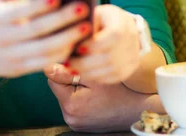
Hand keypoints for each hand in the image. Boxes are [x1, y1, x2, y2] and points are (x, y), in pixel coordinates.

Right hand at [0, 0, 91, 78]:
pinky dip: (62, 54)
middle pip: (36, 29)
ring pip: (44, 49)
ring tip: (86, 27)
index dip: (39, 4)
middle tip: (83, 8)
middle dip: (62, 19)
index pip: (20, 10)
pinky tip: (77, 43)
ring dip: (67, 38)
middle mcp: (3, 37)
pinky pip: (45, 63)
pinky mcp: (21, 69)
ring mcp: (12, 55)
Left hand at [45, 63, 162, 131]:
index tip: (77, 61)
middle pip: (58, 87)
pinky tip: (94, 95)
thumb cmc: (121, 91)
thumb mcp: (97, 76)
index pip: (53, 76)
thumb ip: (70, 70)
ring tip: (93, 85)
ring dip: (74, 87)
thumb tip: (46, 64)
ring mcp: (74, 123)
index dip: (64, 65)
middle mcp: (70, 117)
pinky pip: (73, 105)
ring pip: (65, 95)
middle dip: (69, 77)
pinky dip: (80, 98)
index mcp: (71, 104)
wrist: (138, 110)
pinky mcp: (79, 125)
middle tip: (88, 73)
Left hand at [67, 4, 140, 84]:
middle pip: (108, 58)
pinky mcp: (128, 69)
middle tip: (67, 63)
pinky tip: (83, 73)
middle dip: (85, 63)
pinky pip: (111, 78)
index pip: (111, 37)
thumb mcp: (96, 14)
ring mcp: (131, 57)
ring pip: (109, 71)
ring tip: (72, 69)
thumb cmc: (105, 19)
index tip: (75, 47)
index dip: (92, 45)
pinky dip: (95, 77)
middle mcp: (131, 41)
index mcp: (122, 23)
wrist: (127, 29)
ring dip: (87, 72)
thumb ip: (86, 24)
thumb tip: (69, 37)